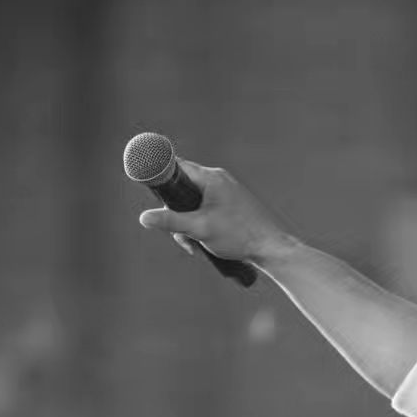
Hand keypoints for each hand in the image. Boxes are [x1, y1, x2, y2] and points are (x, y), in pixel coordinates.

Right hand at [138, 161, 295, 265]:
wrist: (272, 249)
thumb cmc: (239, 236)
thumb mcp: (200, 230)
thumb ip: (171, 222)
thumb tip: (143, 218)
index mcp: (211, 177)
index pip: (177, 167)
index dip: (161, 179)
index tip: (150, 191)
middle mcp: (219, 179)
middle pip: (184, 189)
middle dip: (177, 214)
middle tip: (181, 236)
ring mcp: (227, 192)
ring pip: (195, 203)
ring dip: (189, 225)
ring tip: (196, 246)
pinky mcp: (232, 205)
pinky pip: (208, 209)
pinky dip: (202, 225)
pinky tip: (206, 244)